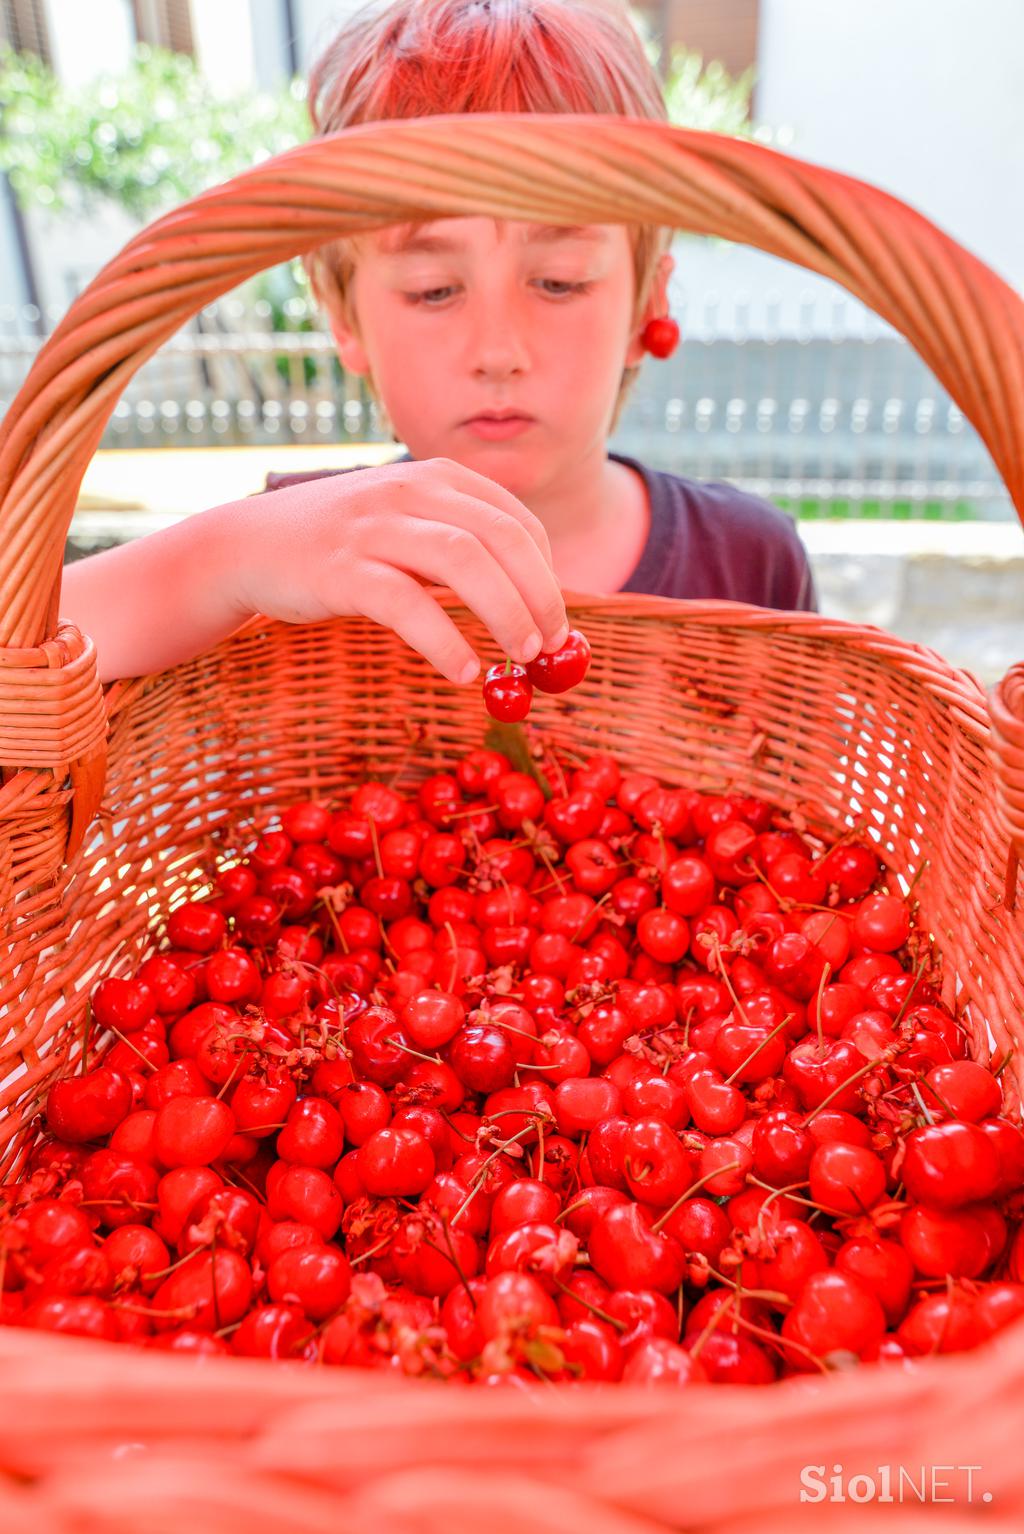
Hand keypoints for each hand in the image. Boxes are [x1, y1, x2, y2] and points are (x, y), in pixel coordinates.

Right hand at [223, 457, 569, 683]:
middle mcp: (410, 490)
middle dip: (539, 595)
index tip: (556, 620)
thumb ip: (461, 552)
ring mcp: (374, 526)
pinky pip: (407, 604)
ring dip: (506, 613)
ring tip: (521, 658)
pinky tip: (464, 672)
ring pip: (464, 561)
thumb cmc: (343, 548)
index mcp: (436, 477)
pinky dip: (445, 641)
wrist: (248, 547)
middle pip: (502, 539)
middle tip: (550, 646)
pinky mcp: (341, 568)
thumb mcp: (407, 529)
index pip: (516, 521)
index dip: (547, 574)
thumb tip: (531, 609)